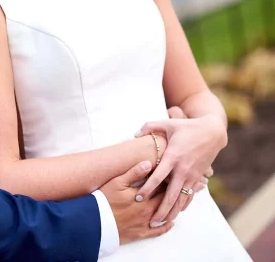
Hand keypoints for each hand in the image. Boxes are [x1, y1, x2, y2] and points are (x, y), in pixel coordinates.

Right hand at [100, 161, 173, 243]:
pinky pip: (158, 231)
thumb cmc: (104, 199)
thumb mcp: (117, 182)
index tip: (175, 174)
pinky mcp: (141, 233)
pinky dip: (166, 227)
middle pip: (166, 200)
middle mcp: (148, 210)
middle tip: (181, 186)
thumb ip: (134, 173)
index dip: (169, 179)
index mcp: (144, 196)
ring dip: (172, 208)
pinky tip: (170, 223)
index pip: (162, 186)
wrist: (95, 221)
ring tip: (179, 203)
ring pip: (165, 215)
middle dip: (174, 192)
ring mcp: (146, 222)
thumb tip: (149, 163)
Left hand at [134, 111, 225, 225]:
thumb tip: (134, 134)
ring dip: (172, 211)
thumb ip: (149, 127)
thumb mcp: (168, 123)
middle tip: (150, 220)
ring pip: (181, 199)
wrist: (213, 132)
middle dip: (161, 209)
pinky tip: (176, 213)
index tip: (137, 197)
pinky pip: (190, 195)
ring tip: (161, 222)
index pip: (158, 177)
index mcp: (173, 157)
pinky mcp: (198, 177)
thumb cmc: (188, 126)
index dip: (147, 188)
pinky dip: (183, 205)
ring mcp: (192, 175)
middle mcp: (183, 169)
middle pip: (171, 194)